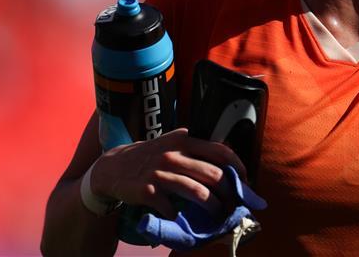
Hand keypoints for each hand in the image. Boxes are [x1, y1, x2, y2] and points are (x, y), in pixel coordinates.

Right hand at [89, 128, 245, 218]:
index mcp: (185, 140)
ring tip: (217, 214)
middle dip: (228, 193)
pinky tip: (183, 218)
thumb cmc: (151, 155)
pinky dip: (180, 217)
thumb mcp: (173, 143)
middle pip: (213, 175)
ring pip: (198, 193)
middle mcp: (174, 154)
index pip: (220, 151)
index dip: (238, 167)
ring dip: (212, 208)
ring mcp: (160, 173)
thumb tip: (229, 161)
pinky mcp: (147, 191)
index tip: (246, 181)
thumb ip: (196, 148)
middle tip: (232, 203)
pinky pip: (172, 208)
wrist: (113, 167)